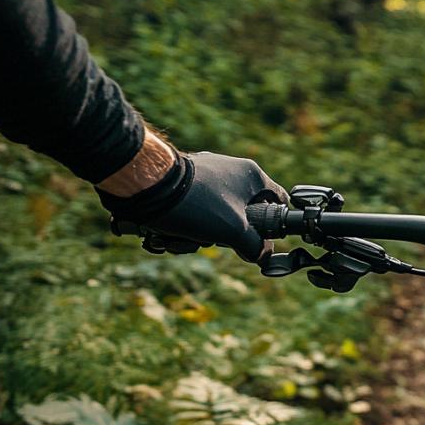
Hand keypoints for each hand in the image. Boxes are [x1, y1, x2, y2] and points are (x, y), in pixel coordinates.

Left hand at [100, 147, 286, 261]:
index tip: (263, 240)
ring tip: (185, 237)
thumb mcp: (234, 230)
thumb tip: (261, 255)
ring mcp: (205, 174)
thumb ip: (254, 245)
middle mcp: (230, 169)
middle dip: (226, 234)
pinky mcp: (183, 182)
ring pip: (215, 215)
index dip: (274, 223)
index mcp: (251, 174)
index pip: (277, 199)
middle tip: (214, 239)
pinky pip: (193, 210)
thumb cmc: (197, 203)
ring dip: (201, 235)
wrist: (146, 187)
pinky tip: (171, 232)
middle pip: (242, 213)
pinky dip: (184, 225)